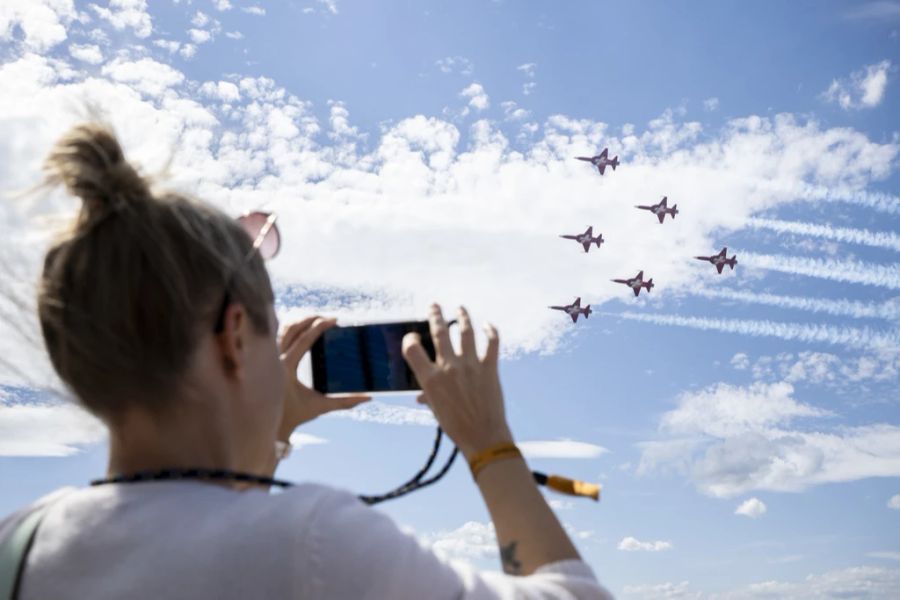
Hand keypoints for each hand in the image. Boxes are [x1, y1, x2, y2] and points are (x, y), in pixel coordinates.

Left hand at [278, 316, 369, 440]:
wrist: (272, 424)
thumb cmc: (296, 415)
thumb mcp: (321, 407)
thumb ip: (345, 402)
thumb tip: (368, 398)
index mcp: (287, 367)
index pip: (304, 340)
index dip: (319, 327)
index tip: (333, 319)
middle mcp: (275, 359)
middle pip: (291, 328)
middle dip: (309, 318)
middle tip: (327, 317)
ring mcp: (269, 357)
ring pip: (281, 330)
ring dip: (298, 321)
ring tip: (315, 319)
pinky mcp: (268, 358)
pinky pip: (276, 336)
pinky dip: (288, 328)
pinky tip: (300, 326)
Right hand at [402, 304, 512, 459]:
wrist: (483, 437)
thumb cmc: (456, 426)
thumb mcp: (436, 410)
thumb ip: (428, 396)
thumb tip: (421, 396)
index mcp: (430, 379)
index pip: (411, 349)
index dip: (409, 339)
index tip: (413, 337)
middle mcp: (449, 368)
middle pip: (439, 331)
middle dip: (435, 314)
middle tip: (434, 306)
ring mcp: (470, 365)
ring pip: (465, 331)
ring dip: (462, 317)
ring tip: (460, 309)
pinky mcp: (489, 368)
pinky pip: (491, 343)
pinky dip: (491, 331)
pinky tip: (488, 325)